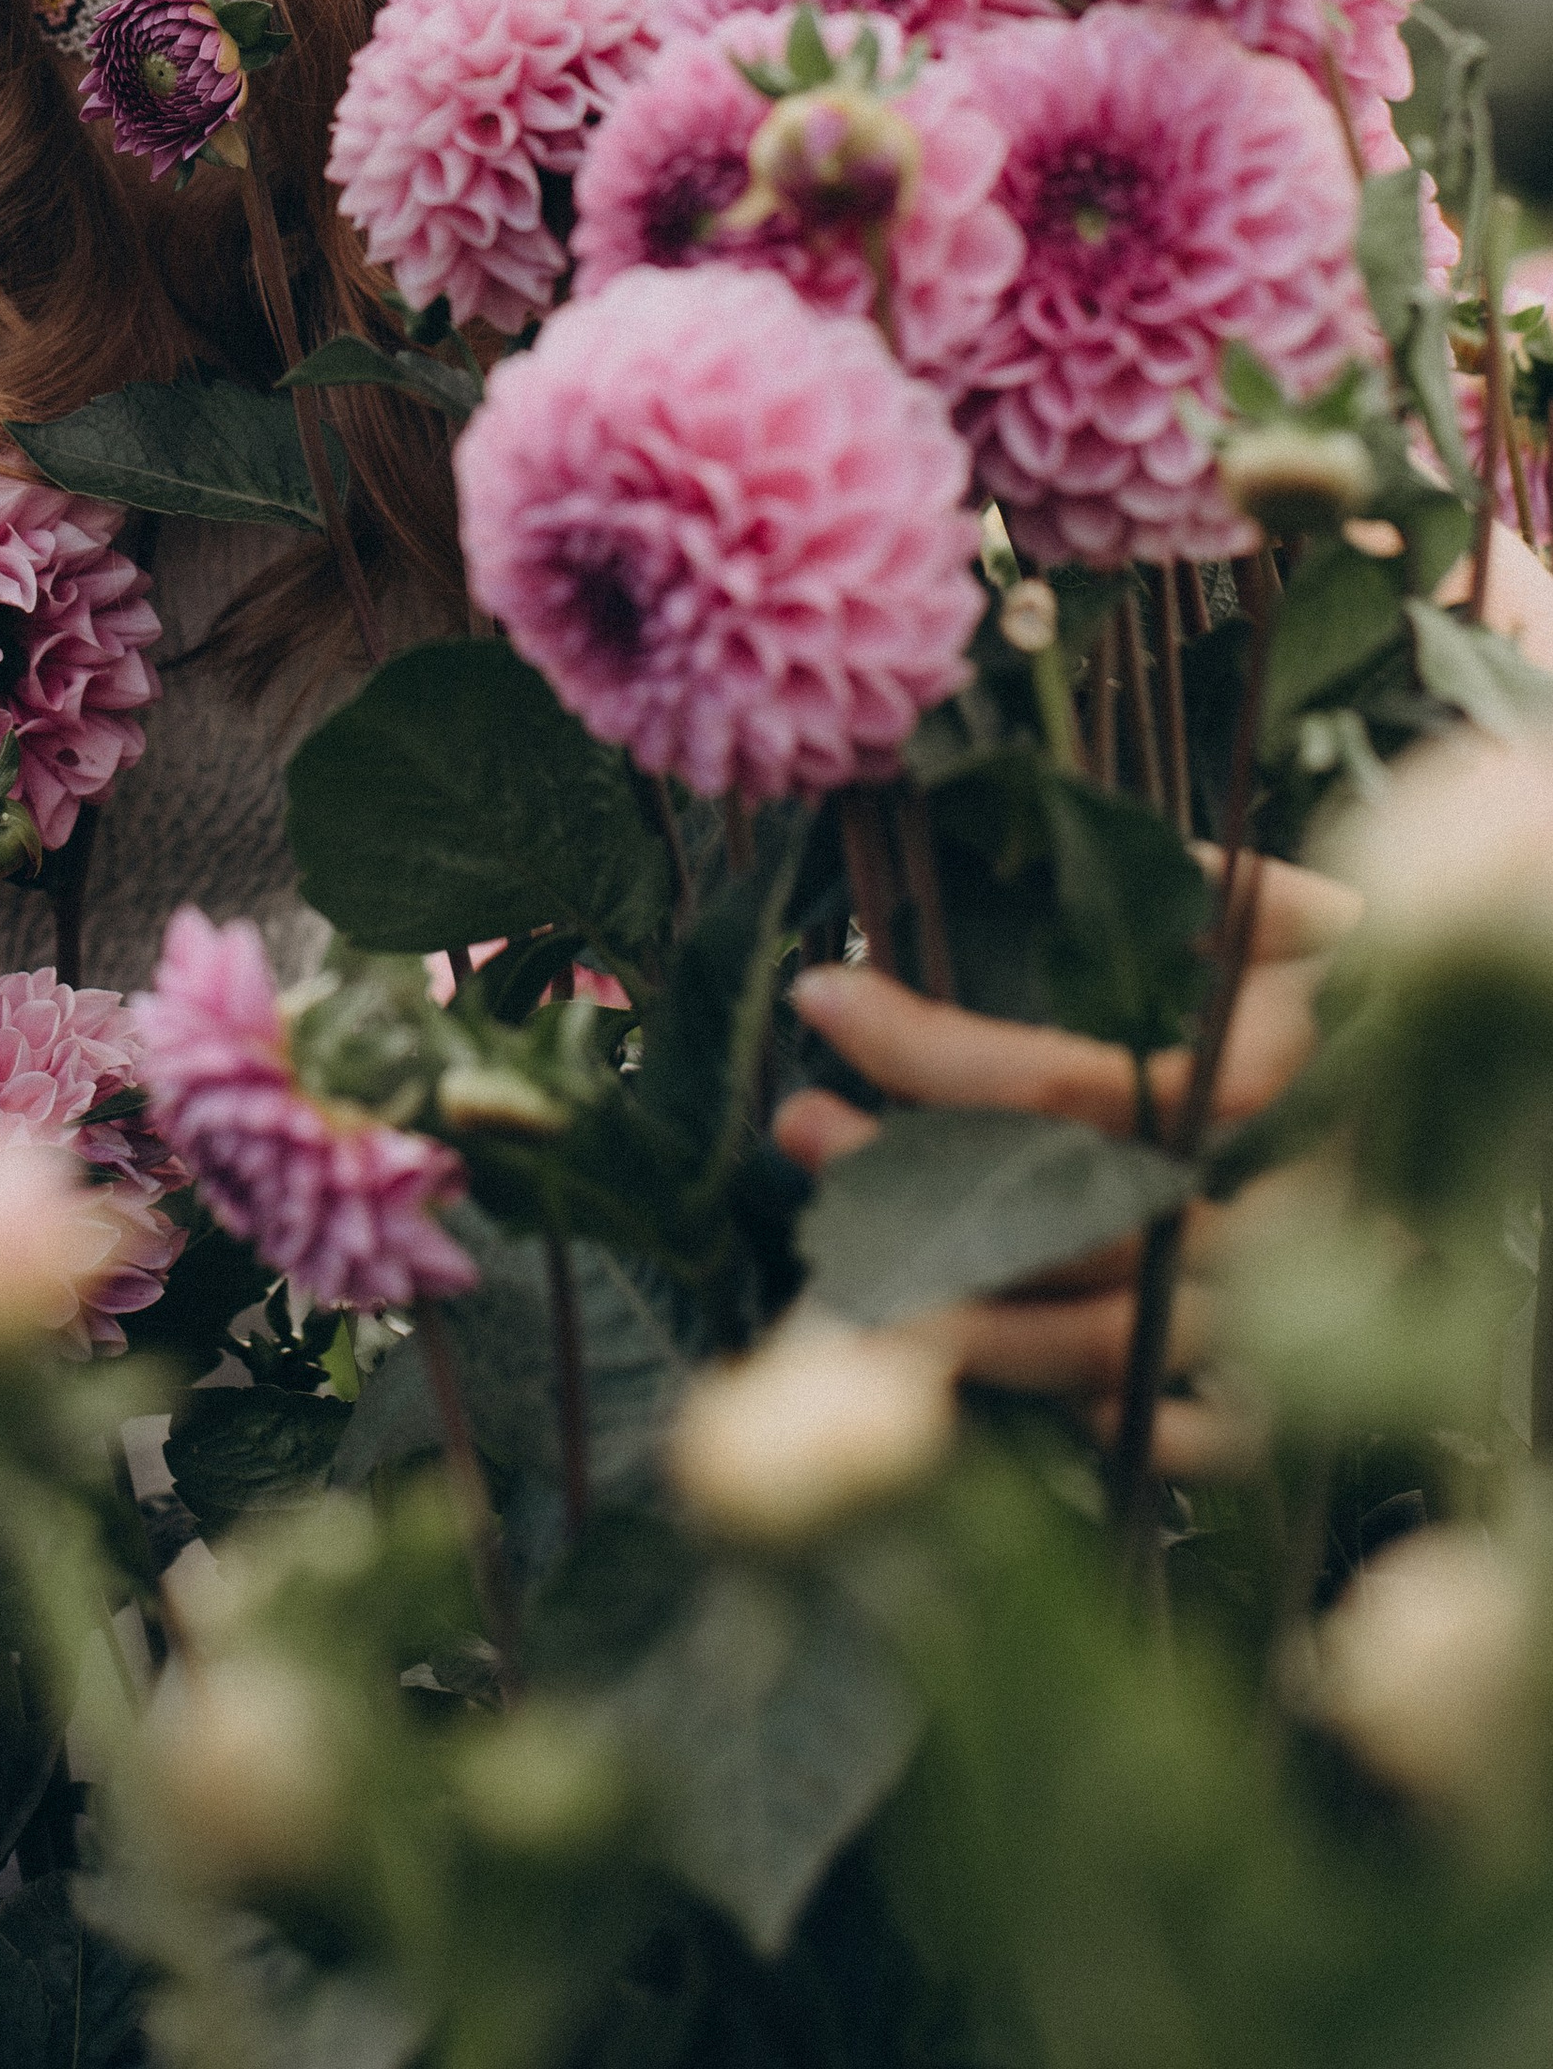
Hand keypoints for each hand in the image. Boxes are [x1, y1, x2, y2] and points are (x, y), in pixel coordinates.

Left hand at [770, 852, 1361, 1475]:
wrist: (1507, 1068)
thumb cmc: (1380, 972)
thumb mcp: (1298, 902)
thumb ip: (1196, 886)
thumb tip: (1044, 844)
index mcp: (1280, 1068)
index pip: (1065, 1083)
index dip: (925, 1048)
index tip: (820, 995)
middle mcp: (1295, 1199)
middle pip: (1070, 1228)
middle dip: (907, 1183)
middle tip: (800, 1125)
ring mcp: (1315, 1306)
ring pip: (1110, 1350)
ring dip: (950, 1308)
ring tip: (842, 1245)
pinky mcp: (1325, 1380)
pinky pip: (1204, 1436)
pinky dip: (1102, 1415)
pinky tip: (1001, 1361)